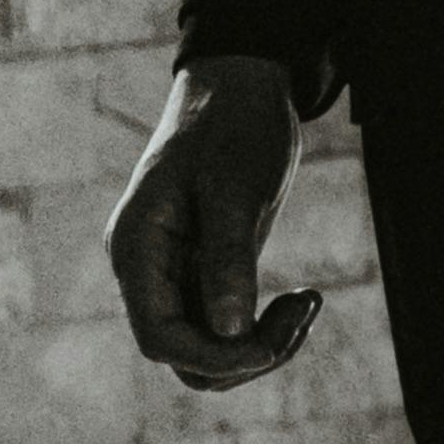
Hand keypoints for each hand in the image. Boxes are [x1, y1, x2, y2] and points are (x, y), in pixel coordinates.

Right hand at [106, 53, 325, 390]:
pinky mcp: (206, 273)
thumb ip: (228, 259)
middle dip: (247, 353)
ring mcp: (176, 274)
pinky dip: (266, 327)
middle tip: (303, 310)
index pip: (160, 338)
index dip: (216, 356)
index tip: (274, 340)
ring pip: (210, 350)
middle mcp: (149, 270)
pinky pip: (229, 328)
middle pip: (186, 356)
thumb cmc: (232, 126)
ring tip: (307, 303)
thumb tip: (231, 331)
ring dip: (261, 346)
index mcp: (136, 248)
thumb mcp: (234, 187)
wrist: (240, 87)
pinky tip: (303, 298)